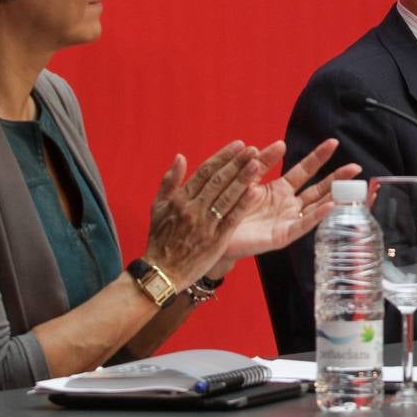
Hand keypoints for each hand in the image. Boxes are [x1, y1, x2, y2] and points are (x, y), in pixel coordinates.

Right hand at [143, 141, 264, 287]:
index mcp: (180, 199)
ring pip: (226, 197)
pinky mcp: (215, 240)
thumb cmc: (160, 239)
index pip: (204, 172)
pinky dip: (243, 205)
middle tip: (253, 150)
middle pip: (218, 181)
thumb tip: (180, 157)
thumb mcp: (158, 207)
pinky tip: (256, 192)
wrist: (161, 271)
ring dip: (243, 179)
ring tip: (258, 164)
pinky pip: (231, 219)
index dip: (223, 157)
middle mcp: (192, 208)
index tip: (239, 145)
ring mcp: (204, 224)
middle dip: (236, 163)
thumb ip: (169, 181)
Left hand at [222, 138, 362, 260]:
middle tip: (356, 167)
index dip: (318, 157)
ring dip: (334, 194)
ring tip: (351, 184)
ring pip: (316, 205)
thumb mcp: (244, 180)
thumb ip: (258, 166)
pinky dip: (317, 215)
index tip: (332, 143)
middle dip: (337, 177)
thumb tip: (273, 145)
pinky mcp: (281, 236)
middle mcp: (287, 205)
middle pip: (318, 188)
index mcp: (279, 190)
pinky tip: (331, 205)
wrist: (212, 235)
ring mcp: (286, 221)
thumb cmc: (227, 209)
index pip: (304, 170)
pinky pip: (303, 224)